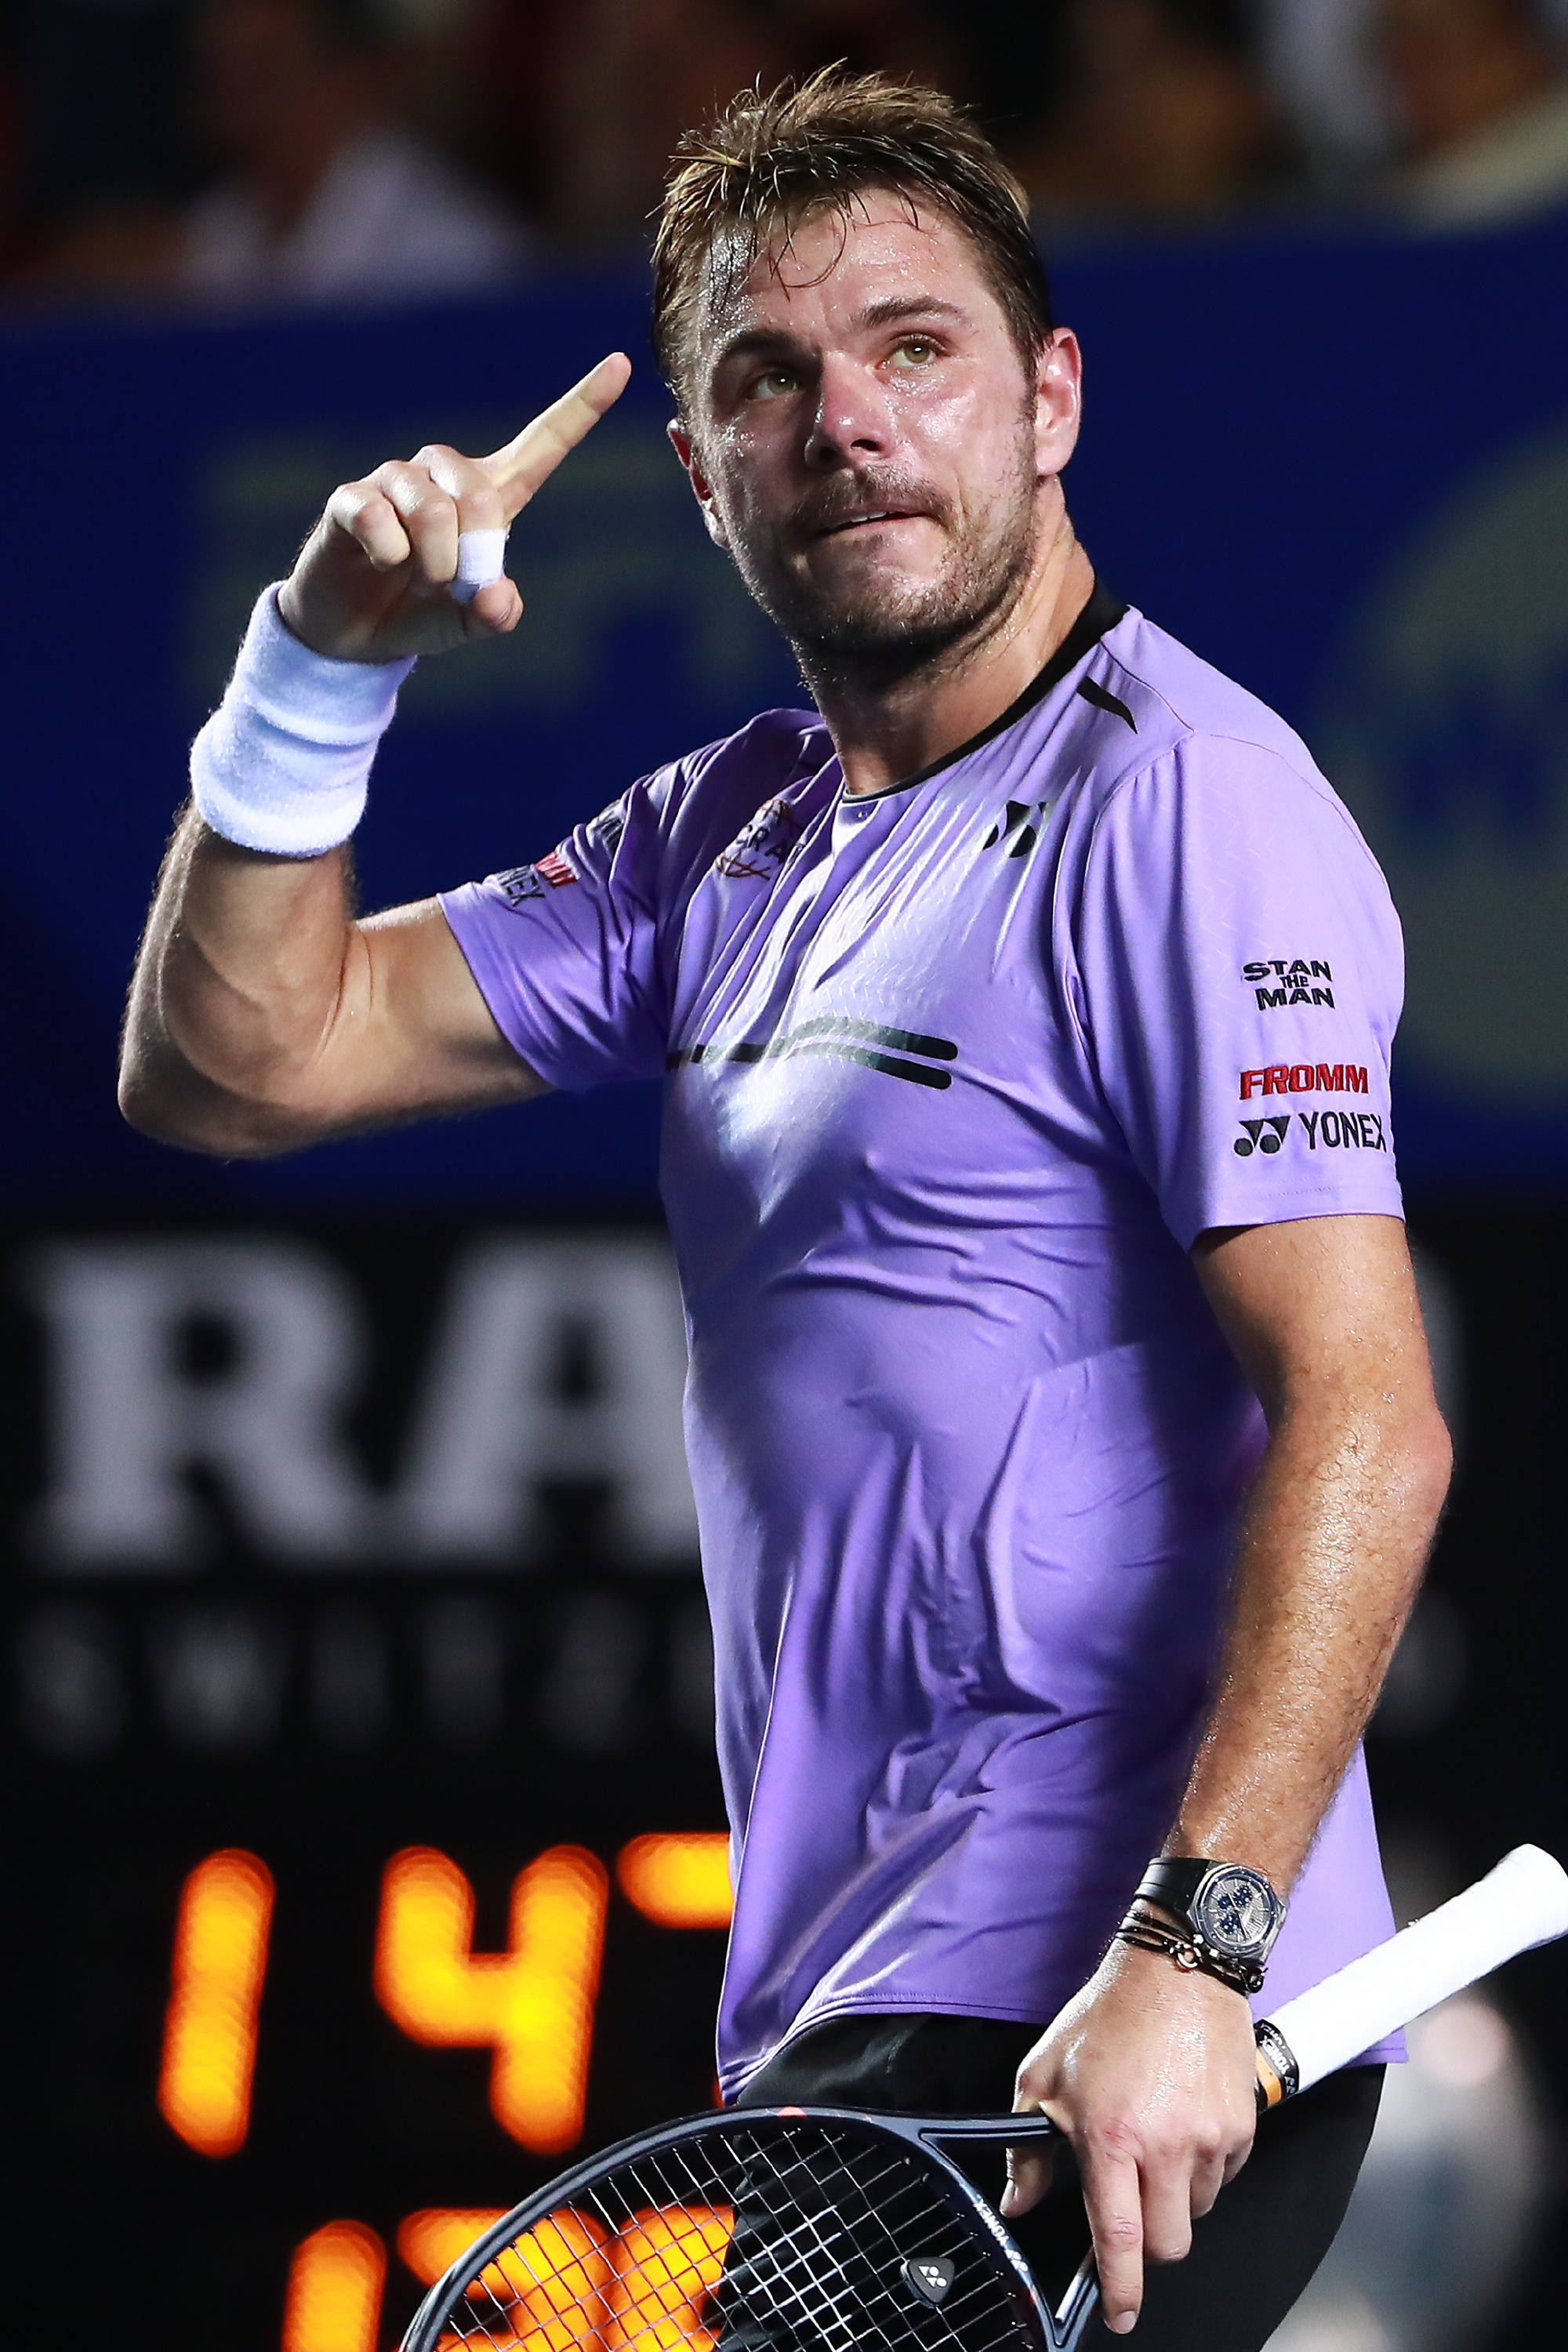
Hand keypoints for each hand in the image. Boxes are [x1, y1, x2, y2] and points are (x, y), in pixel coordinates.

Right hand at [277, 352, 631, 663]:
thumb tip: (498, 596)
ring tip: (413, 578)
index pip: (542, 444)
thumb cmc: (420, 613)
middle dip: (471, 557)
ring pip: (432, 511)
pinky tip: (378, 560)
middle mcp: (444, 475)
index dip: (581, 407)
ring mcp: (396, 480)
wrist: (352, 632)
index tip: (621, 364)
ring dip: (430, 565)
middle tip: (448, 585)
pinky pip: (380, 520)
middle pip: (480, 496)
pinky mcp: (352, 497)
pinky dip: (387, 556)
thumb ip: (496, 614)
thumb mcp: (468, 624)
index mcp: (489, 495)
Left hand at [1002, 1942, 1257, 2333]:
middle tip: (1129, 2207)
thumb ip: (1027, 2146)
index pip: (1118, 2238)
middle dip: (1147, 2243)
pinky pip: (1223, 2178)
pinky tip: (1182, 2128)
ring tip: (1153, 2146)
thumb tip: (1018, 2200)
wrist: (1178, 1966)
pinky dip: (1203, 2170)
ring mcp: (1210, 2137)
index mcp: (1111, 2136)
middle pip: (1167, 2243)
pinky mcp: (1242, 2126)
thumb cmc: (1109, 2015)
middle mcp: (1166, 2144)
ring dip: (1174, 2200)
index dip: (1119, 2289)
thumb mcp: (1045, 2075)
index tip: (1119, 2316)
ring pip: (1196, 2212)